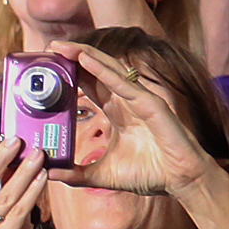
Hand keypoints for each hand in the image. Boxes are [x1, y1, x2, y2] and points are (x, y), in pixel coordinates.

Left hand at [48, 41, 221, 196]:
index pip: (89, 83)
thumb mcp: (101, 175)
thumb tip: (50, 172)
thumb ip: (75, 174)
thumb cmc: (149, 174)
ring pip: (109, 70)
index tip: (48, 63)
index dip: (71, 71)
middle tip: (49, 47)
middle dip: (73, 55)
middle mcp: (126, 100)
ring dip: (84, 55)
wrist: (179, 182)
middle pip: (96, 70)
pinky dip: (103, 71)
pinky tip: (85, 59)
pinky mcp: (151, 105)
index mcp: (115, 110)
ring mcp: (139, 99)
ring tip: (62, 46)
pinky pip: (124, 85)